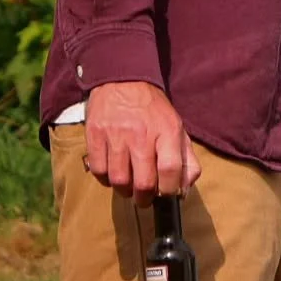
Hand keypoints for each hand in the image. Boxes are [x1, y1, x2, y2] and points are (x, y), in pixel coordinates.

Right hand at [84, 81, 200, 204]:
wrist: (124, 82)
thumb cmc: (154, 111)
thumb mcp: (177, 127)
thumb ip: (186, 158)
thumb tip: (185, 189)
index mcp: (168, 130)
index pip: (170, 169)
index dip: (170, 190)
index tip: (167, 195)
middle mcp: (142, 134)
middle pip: (143, 181)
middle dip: (145, 198)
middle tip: (145, 199)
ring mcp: (116, 136)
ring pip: (119, 180)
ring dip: (125, 191)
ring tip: (129, 188)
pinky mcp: (95, 136)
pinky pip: (98, 171)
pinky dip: (105, 179)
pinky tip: (112, 174)